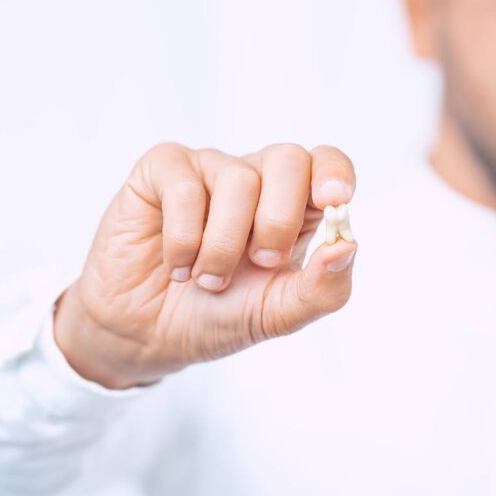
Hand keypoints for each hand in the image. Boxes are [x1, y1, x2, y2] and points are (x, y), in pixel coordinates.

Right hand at [54, 143, 358, 388]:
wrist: (147, 336)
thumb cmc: (217, 315)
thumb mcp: (278, 314)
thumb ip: (322, 289)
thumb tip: (348, 246)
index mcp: (294, 206)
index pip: (326, 163)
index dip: (334, 173)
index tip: (334, 202)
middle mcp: (255, 179)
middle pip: (288, 159)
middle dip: (279, 219)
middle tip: (261, 262)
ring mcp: (208, 170)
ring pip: (238, 178)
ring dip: (224, 244)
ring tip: (206, 279)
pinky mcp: (161, 172)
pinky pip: (185, 184)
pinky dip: (184, 235)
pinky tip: (177, 265)